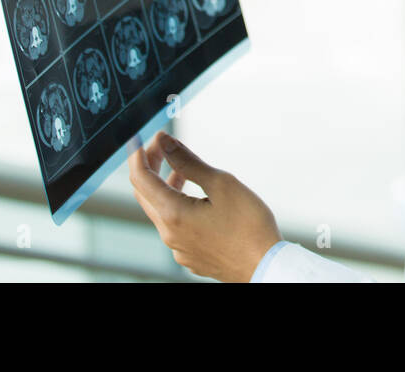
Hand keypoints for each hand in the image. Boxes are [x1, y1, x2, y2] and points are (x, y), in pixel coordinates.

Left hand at [128, 130, 281, 282]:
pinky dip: (176, 205)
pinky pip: (173, 226)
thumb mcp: (222, 184)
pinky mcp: (189, 255)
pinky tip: (195, 198)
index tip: (142, 137)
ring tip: (180, 168)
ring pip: (160, 211)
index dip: (139, 154)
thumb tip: (166, 143)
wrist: (265, 266)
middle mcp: (170, 235)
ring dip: (164, 186)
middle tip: (163, 147)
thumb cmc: (249, 226)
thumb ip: (189, 162)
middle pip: (146, 195)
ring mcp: (178, 248)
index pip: (141, 179)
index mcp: (174, 215)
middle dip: (150, 167)